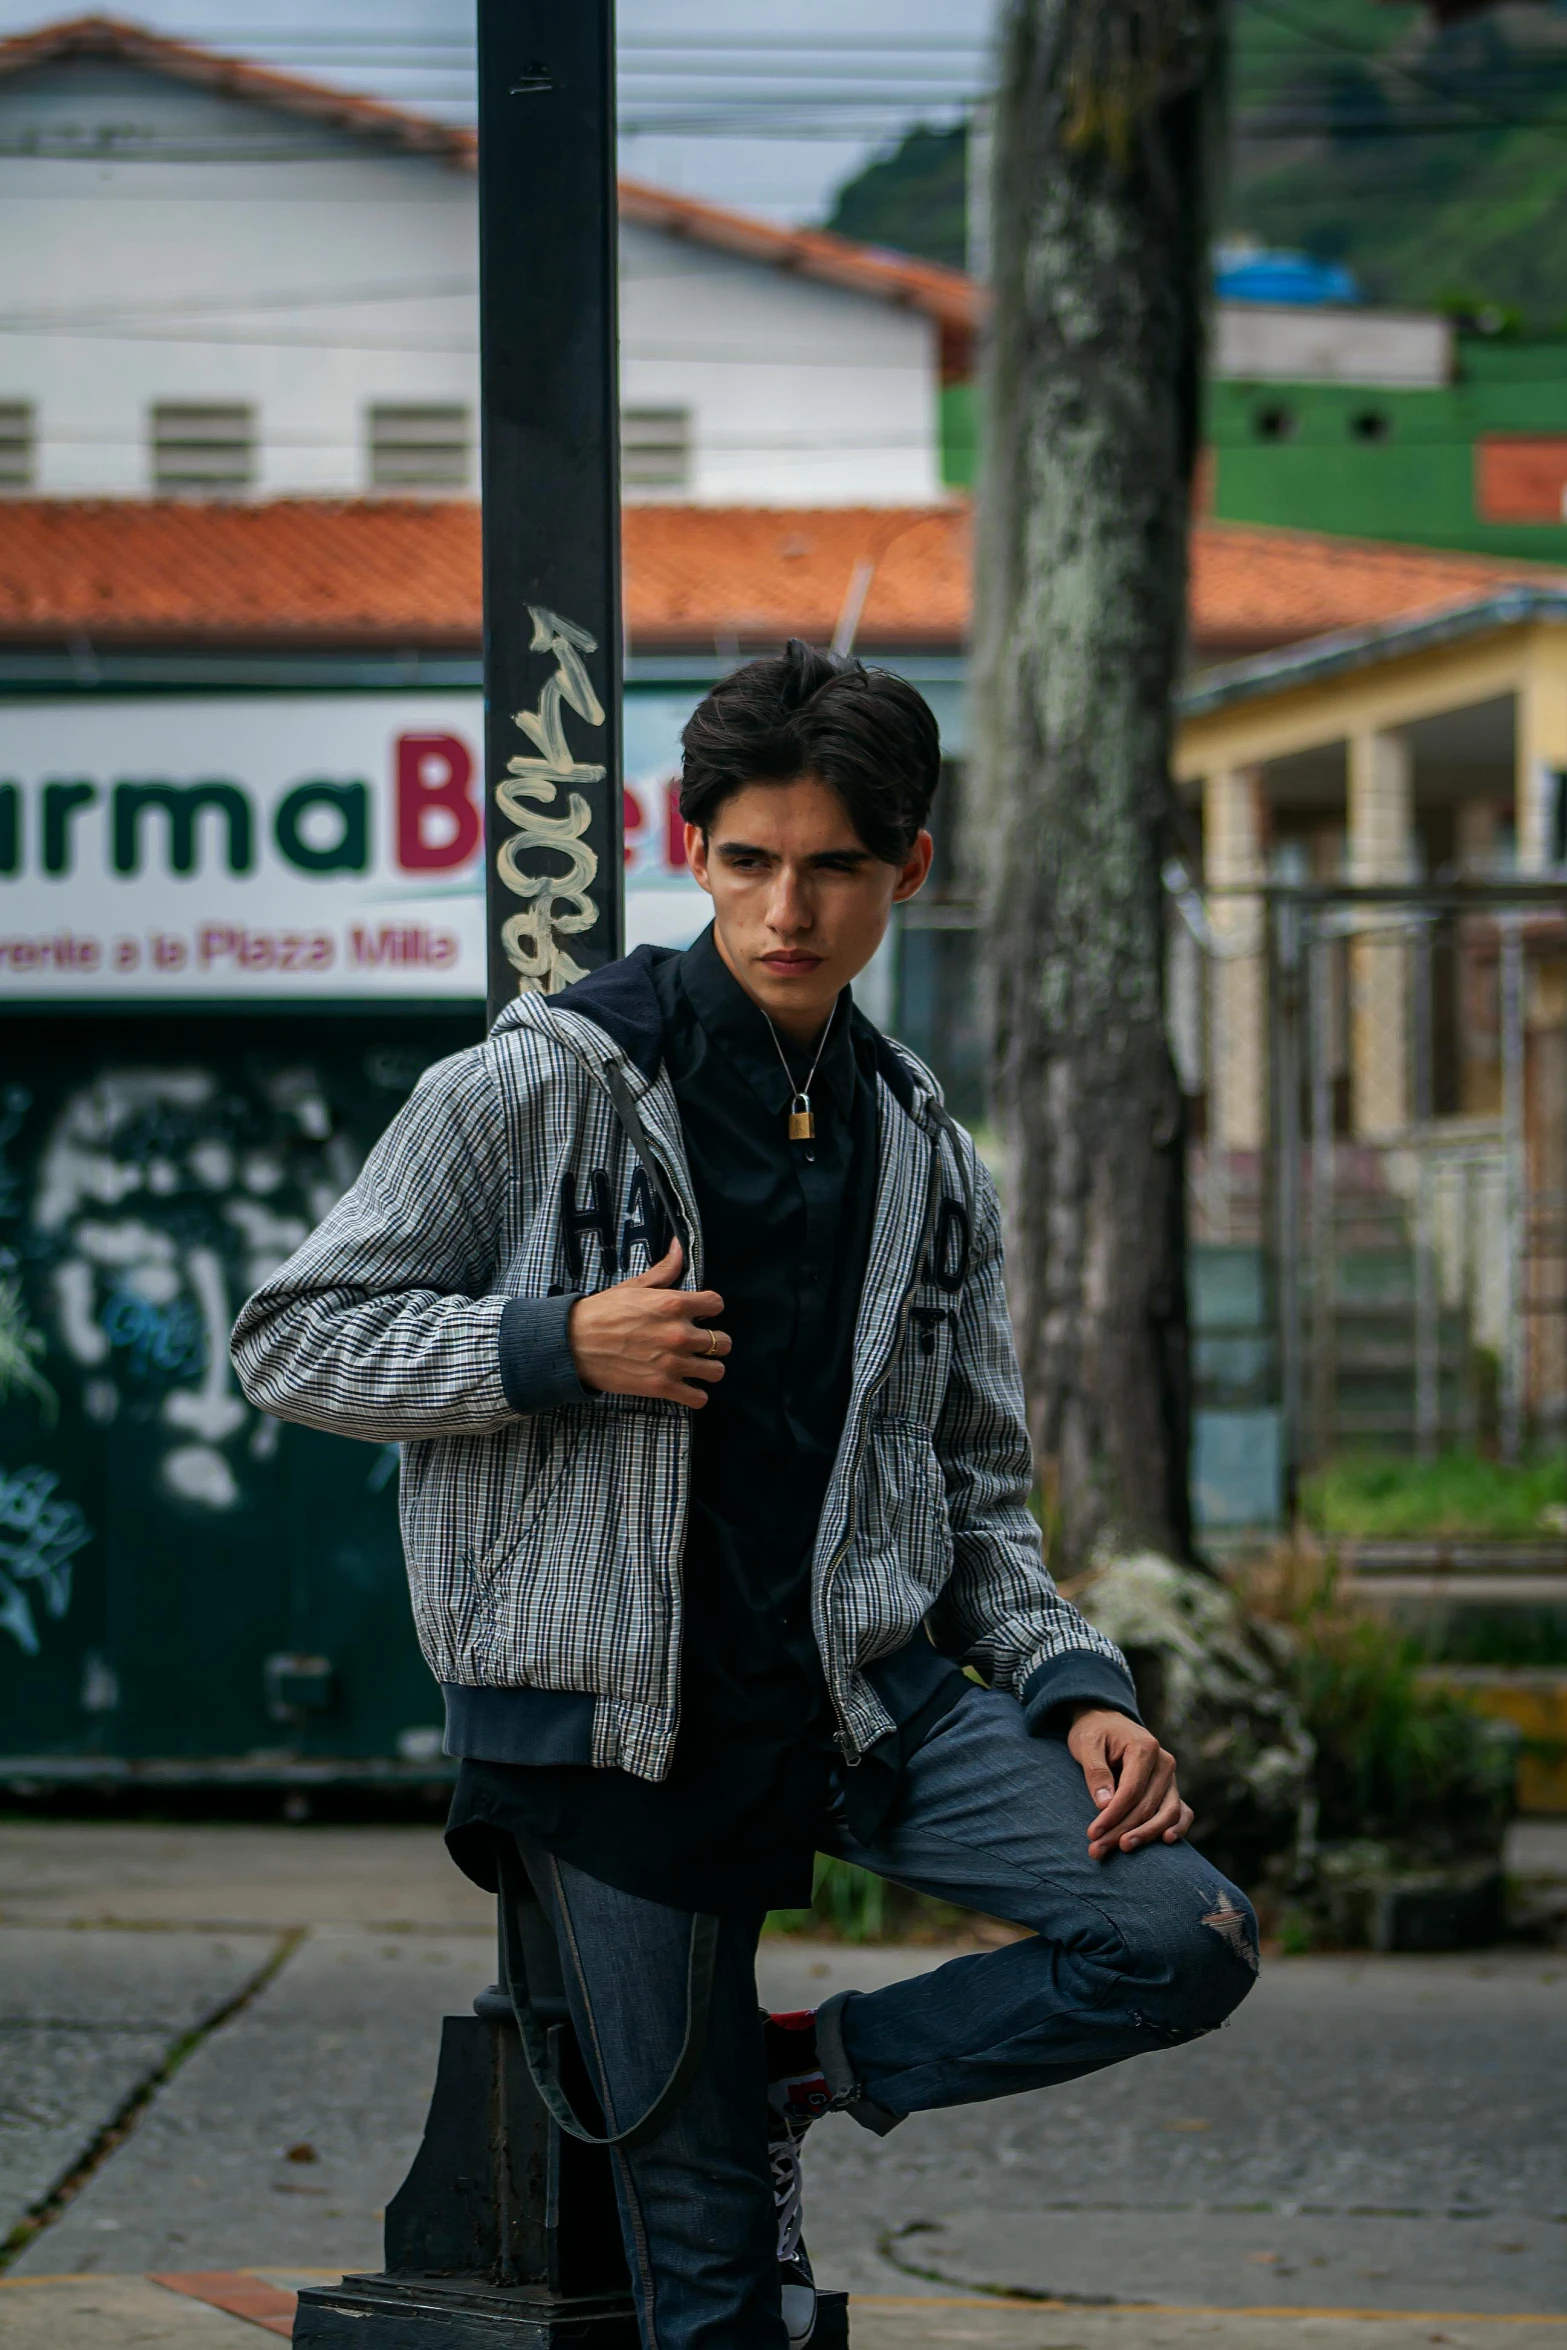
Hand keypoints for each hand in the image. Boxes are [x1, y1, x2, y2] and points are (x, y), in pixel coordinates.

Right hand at [567, 1238, 729, 1407]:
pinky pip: (698, 1398)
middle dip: (714, 1342)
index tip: (700, 1313)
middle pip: (723, 1342)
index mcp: (674, 1304)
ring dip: (708, 1369)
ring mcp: (672, 1363)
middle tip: (699, 1344)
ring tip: (695, 1366)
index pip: (717, 1305)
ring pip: (716, 1371)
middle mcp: (679, 1334)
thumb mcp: (635, 1287)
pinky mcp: (662, 1387)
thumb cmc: (602, 1313)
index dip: (709, 1308)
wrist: (572, 1344)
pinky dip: (695, 1395)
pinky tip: (686, 1387)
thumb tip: (680, 1247)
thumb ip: (664, 1270)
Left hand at [1067, 1706, 1192, 1861]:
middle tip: (1097, 1850)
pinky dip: (1178, 1827)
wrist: (1106, 1720)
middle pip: (1146, 1806)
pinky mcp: (1171, 1788)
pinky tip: (1166, 1840)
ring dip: (1145, 1836)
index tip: (1093, 1833)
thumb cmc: (1094, 1733)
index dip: (1112, 1815)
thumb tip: (1104, 1804)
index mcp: (1145, 1748)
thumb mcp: (1086, 1744)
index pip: (1131, 1791)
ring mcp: (1171, 1776)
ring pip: (1166, 1813)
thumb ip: (1096, 1772)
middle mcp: (1164, 1762)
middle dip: (1122, 1831)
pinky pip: (1181, 1811)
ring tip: (1123, 1849)